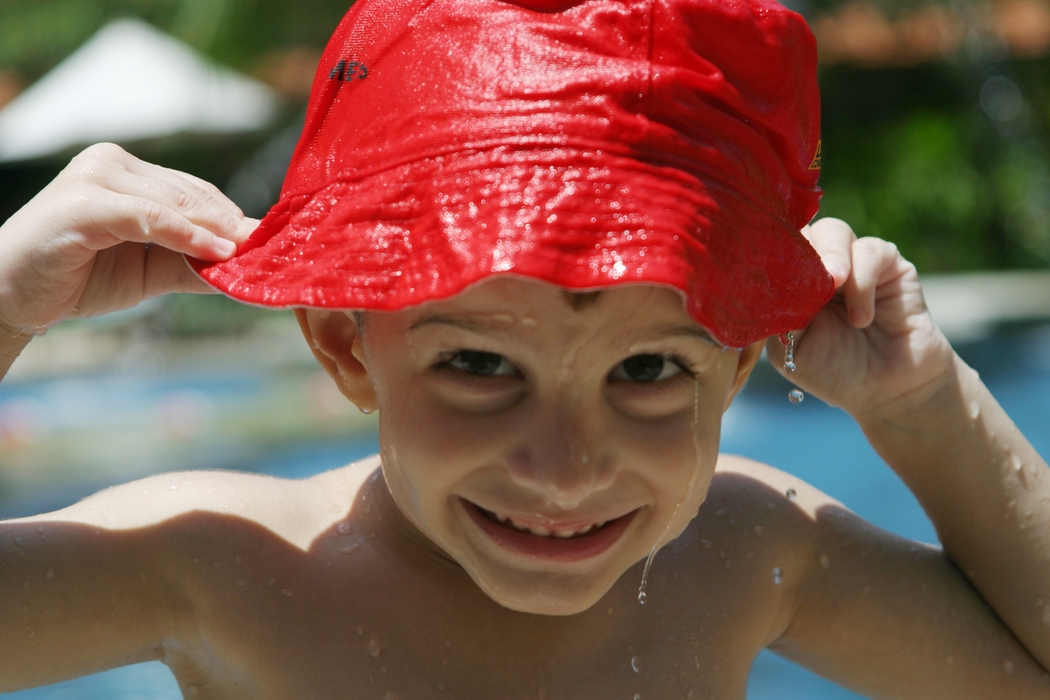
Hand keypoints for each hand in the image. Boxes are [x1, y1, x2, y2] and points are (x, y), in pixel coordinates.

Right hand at [0, 143, 255, 334]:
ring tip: (254, 256)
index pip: (198, 192)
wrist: (11, 295)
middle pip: (194, 195)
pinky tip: (218, 252)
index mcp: (129, 172)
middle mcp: (113, 162)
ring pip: (177, 203)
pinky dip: (188, 235)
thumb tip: (249, 265)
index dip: (237, 220)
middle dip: (235, 226)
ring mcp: (96, 176)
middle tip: (275, 252)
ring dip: (219, 232)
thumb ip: (195, 263)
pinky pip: (151, 217)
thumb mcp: (151, 270)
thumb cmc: (78, 276)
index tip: (274, 245)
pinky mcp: (85, 201)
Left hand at [766, 218, 954, 420]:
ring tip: (836, 288)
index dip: (767, 251)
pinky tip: (862, 317)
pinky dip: (863, 281)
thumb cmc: (835, 371)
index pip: (772, 249)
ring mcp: (854, 262)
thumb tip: (769, 282)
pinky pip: (871, 251)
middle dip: (800, 251)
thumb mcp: (792, 349)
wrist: (888, 391)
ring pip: (833, 231)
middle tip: (810, 279)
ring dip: (832, 258)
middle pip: (800, 231)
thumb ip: (780, 312)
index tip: (762, 266)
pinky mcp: (889, 264)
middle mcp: (819, 267)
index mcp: (790, 284)